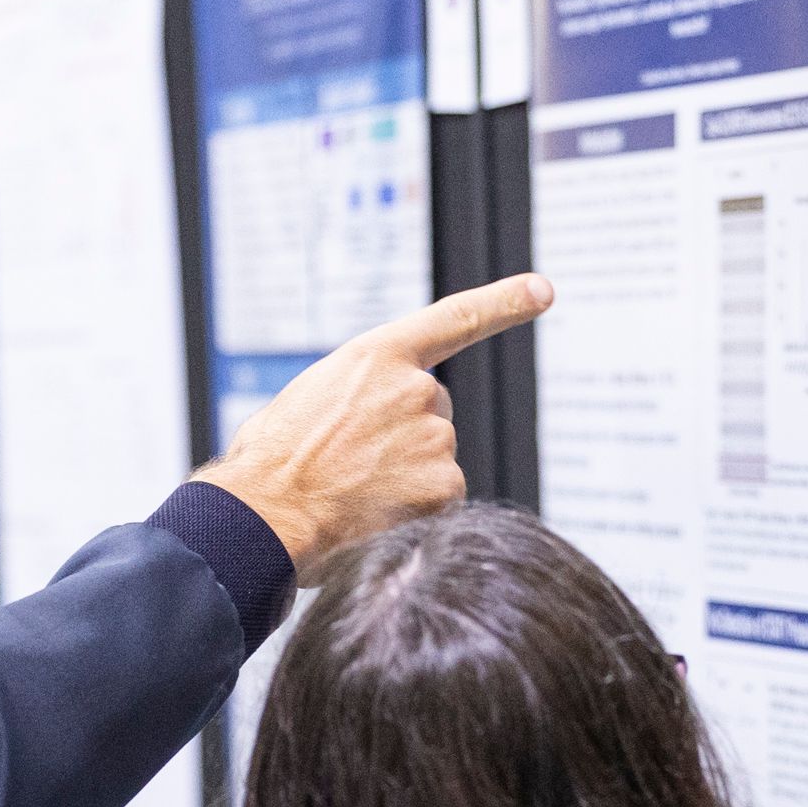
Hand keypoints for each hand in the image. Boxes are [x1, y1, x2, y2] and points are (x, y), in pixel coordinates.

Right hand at [198, 275, 553, 578]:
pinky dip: (415, 512)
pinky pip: (442, 500)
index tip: (542, 290)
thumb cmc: (270, 466)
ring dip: (405, 477)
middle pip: (433, 413)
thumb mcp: (308, 401)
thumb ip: (357, 397)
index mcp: (376, 357)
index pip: (455, 319)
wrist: (265, 516)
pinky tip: (374, 516)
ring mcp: (434, 437)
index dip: (504, 302)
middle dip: (402, 438)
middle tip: (351, 465)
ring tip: (352, 492)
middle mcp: (415, 388)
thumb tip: (370, 430)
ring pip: (435, 459)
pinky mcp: (445, 486)